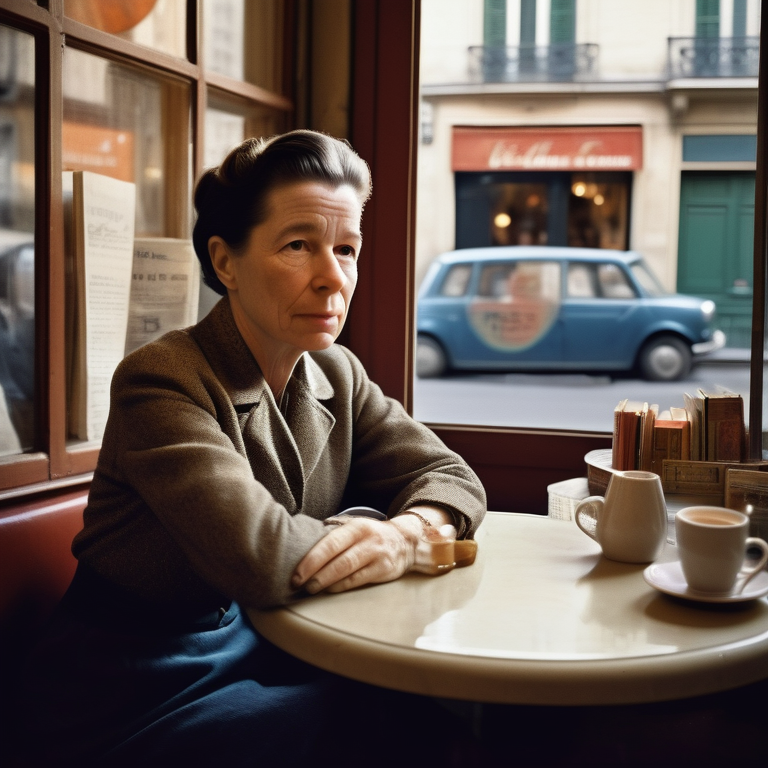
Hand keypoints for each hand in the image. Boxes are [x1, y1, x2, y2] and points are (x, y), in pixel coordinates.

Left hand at [292, 516, 421, 594]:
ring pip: (348, 570)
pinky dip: (342, 586)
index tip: (296, 573)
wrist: (405, 541)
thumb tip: (302, 544)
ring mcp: (377, 554)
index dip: (311, 559)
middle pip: (338, 558)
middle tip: (298, 584)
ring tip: (311, 589)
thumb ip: (334, 534)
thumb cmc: (370, 536)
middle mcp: (367, 539)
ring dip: (327, 582)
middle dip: (315, 573)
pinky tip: (329, 590)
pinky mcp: (384, 569)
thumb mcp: (354, 527)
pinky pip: (359, 580)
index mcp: (355, 527)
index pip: (330, 543)